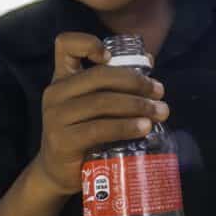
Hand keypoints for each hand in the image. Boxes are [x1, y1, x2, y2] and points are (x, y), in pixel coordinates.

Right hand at [35, 32, 168, 194]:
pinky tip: (144, 128)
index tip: (111, 57)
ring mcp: (56, 117)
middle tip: (159, 92)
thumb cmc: (83, 131)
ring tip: (160, 112)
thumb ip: (116, 81)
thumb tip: (148, 59)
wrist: (58, 172)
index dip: (88, 44)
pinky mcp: (63, 141)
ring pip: (103, 102)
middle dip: (135, 82)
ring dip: (137, 105)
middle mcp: (55, 93)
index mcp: (62, 77)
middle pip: (99, 75)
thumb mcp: (95, 102)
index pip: (66, 45)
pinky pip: (100, 129)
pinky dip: (126, 127)